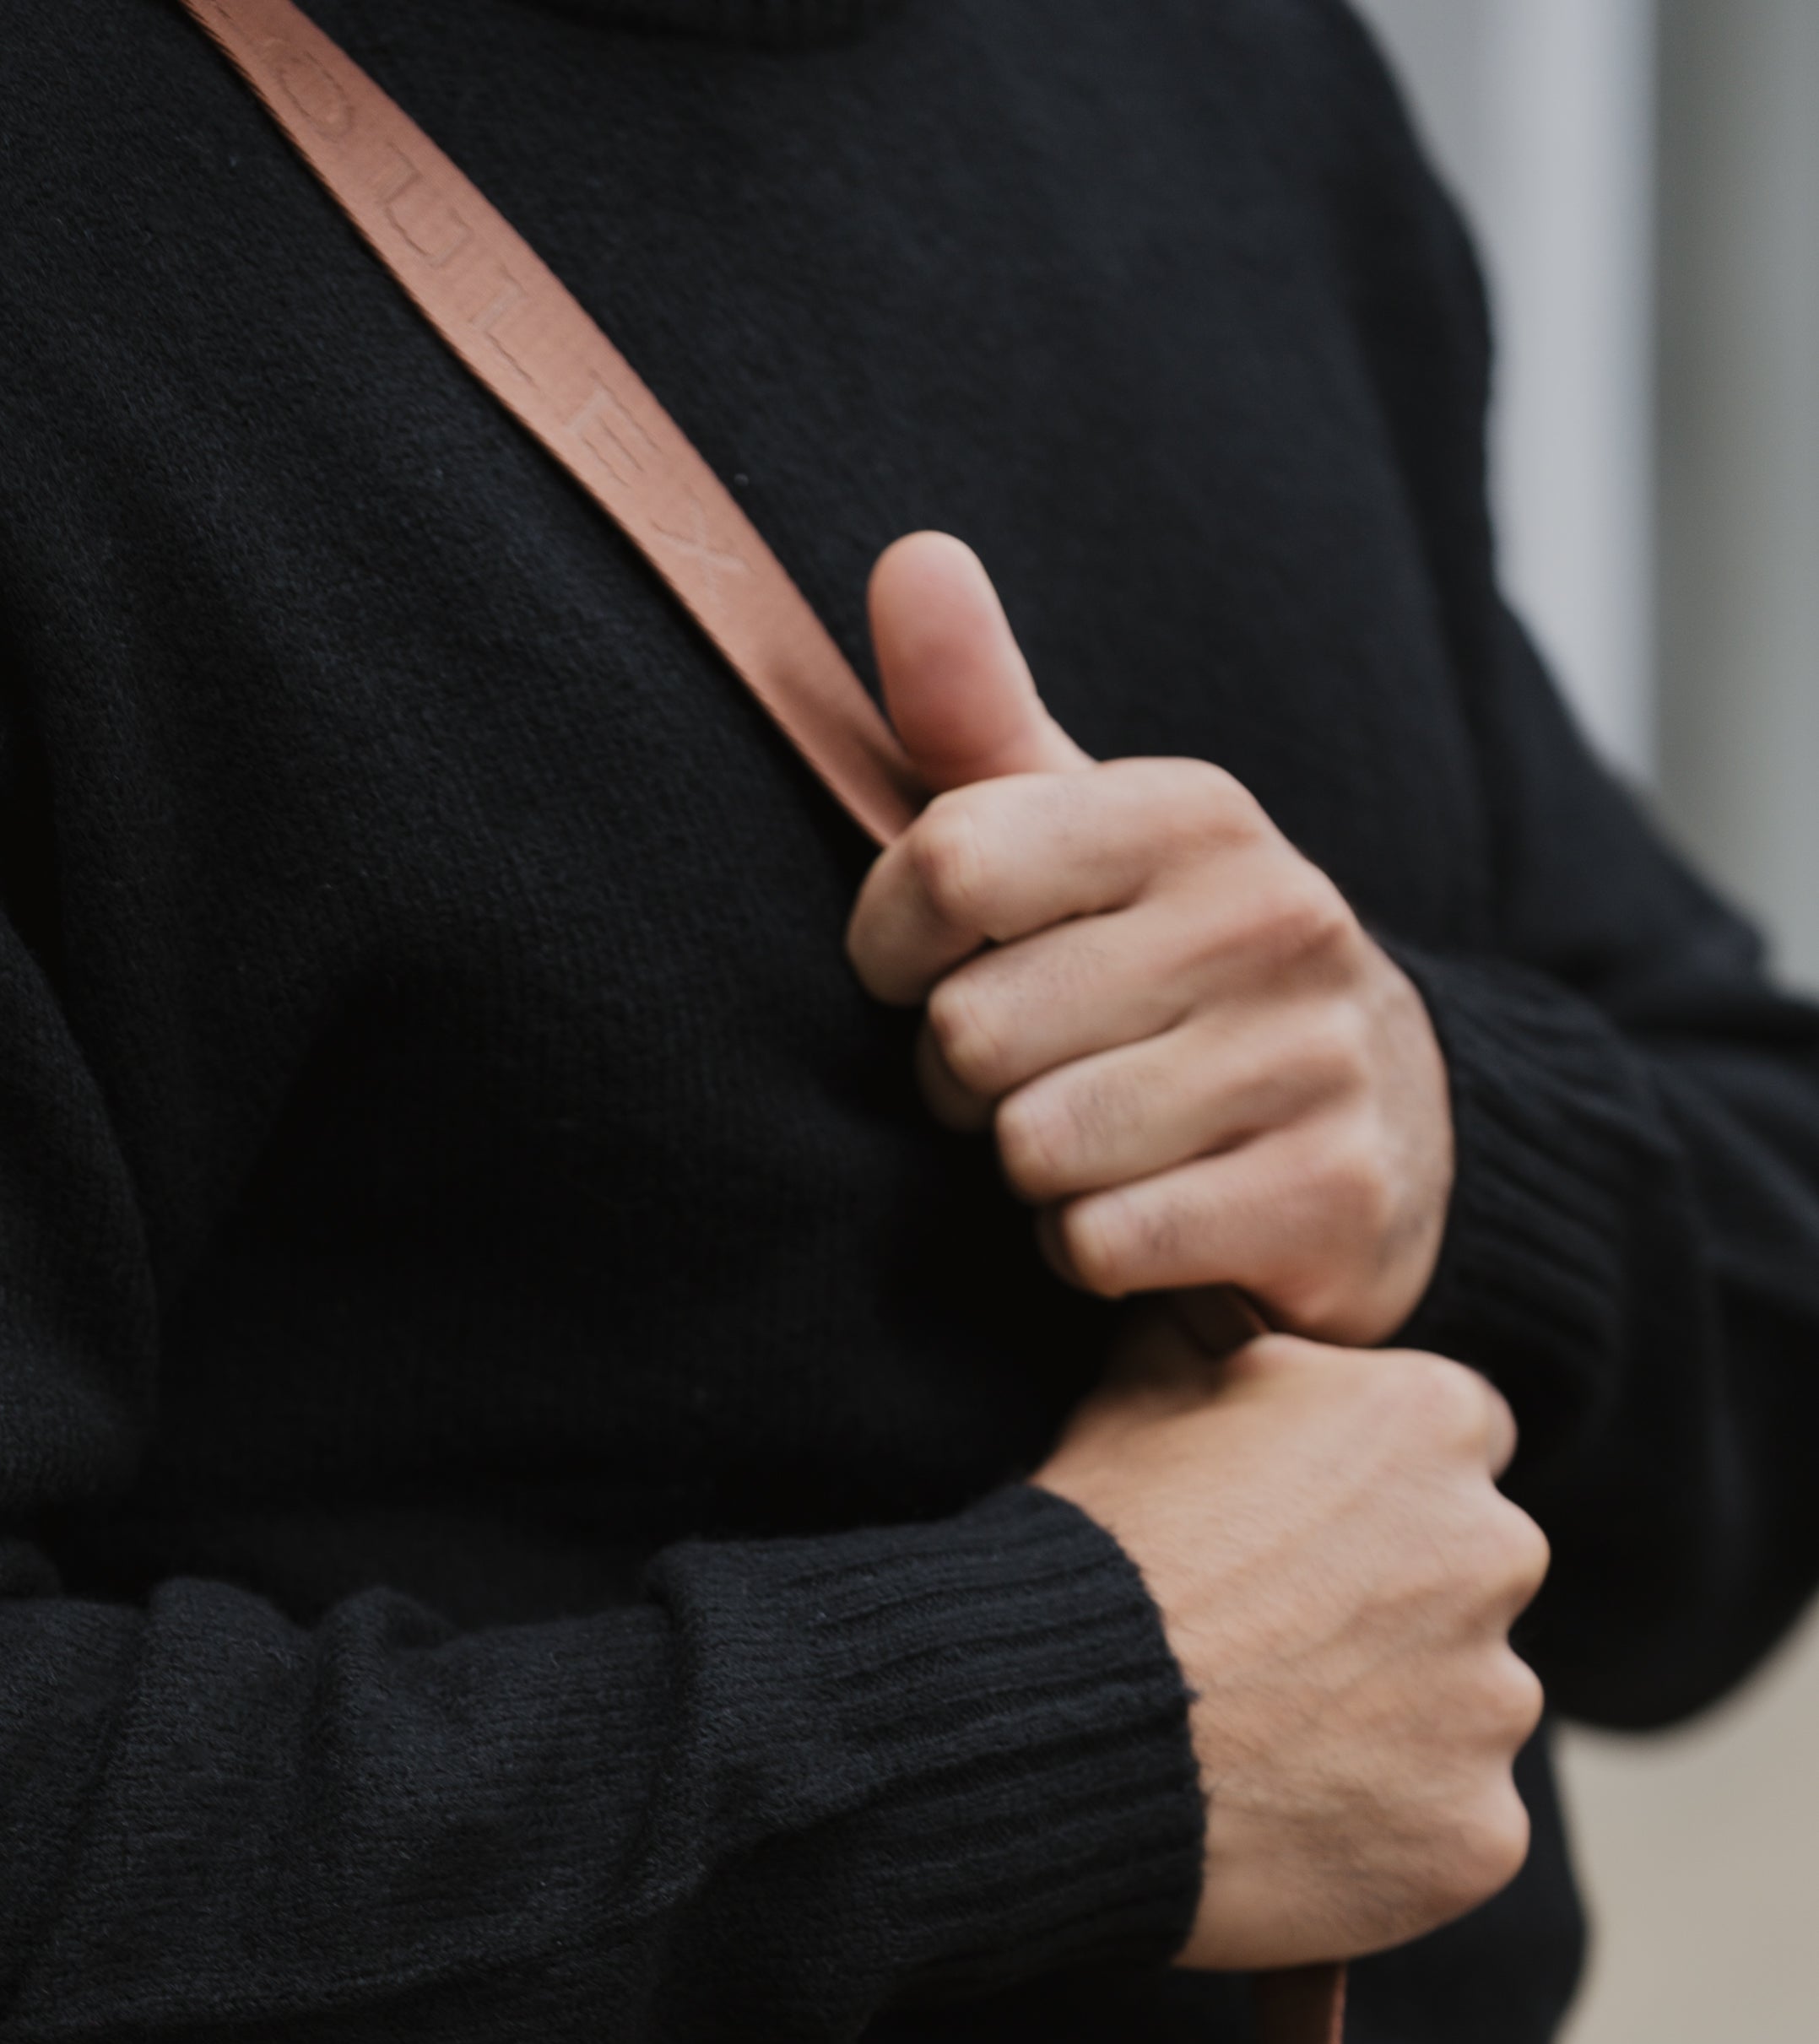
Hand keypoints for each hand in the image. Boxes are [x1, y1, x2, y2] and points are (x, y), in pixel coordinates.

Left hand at [849, 534, 1455, 1345]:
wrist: (1386, 1143)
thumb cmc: (1178, 990)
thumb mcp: (1086, 845)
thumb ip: (977, 721)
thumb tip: (910, 557)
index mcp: (1191, 817)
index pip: (943, 864)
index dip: (892, 948)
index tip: (929, 973)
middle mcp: (1269, 917)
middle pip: (971, 1035)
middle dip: (969, 1086)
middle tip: (1038, 1079)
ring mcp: (1309, 1059)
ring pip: (1033, 1149)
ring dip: (1034, 1178)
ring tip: (1103, 1148)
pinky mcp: (1327, 1196)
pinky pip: (1102, 1241)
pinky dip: (1096, 1252)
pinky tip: (1153, 1215)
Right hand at [1038, 1320, 1544, 1963]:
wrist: (1041, 1730)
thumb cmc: (1085, 1556)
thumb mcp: (1135, 1390)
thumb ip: (1219, 1340)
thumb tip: (1214, 1297)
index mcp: (1433, 1422)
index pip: (1449, 1451)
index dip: (1364, 1503)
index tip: (1295, 1555)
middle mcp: (1498, 1552)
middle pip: (1468, 1587)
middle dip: (1390, 1620)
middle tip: (1267, 1665)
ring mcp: (1494, 1705)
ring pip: (1463, 1717)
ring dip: (1390, 1736)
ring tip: (1261, 1762)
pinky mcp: (1475, 1835)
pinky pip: (1449, 1838)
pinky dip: (1383, 1844)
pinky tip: (1283, 1838)